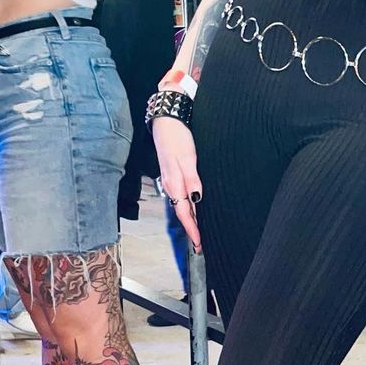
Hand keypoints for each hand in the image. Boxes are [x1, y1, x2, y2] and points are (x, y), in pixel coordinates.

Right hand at [152, 117, 202, 251]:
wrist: (165, 120)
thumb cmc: (177, 137)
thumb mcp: (188, 158)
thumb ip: (192, 179)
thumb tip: (197, 199)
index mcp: (175, 183)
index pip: (184, 212)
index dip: (192, 228)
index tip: (198, 243)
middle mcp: (171, 184)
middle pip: (182, 212)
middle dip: (190, 229)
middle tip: (199, 244)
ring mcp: (171, 179)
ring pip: (181, 205)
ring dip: (189, 219)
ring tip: (197, 232)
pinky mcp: (173, 173)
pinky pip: (181, 195)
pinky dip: (187, 206)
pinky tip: (193, 208)